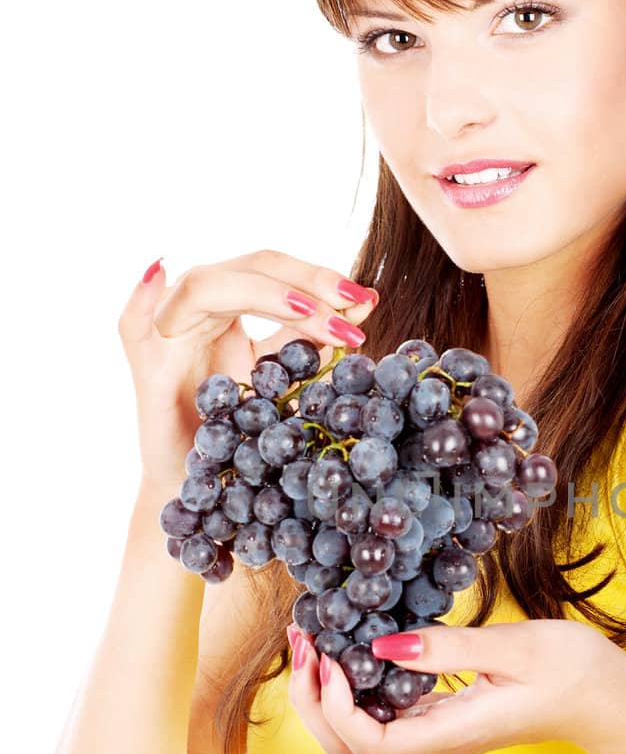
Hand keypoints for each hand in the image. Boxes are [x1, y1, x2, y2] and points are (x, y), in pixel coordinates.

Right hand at [116, 248, 377, 488]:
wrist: (200, 485)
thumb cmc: (240, 433)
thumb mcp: (283, 381)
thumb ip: (311, 342)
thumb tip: (362, 306)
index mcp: (231, 305)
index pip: (278, 272)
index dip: (321, 279)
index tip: (364, 302)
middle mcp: (197, 309)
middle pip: (251, 268)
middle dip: (307, 283)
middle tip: (351, 309)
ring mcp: (167, 332)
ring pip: (206, 286)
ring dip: (263, 293)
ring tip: (310, 312)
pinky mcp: (144, 366)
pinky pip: (133, 324)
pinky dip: (141, 296)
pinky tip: (160, 270)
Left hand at [286, 618, 625, 753]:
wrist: (614, 705)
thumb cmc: (577, 673)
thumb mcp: (517, 647)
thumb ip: (448, 649)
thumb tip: (381, 646)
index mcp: (450, 734)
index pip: (368, 743)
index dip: (334, 705)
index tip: (333, 655)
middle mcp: (435, 744)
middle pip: (348, 748)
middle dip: (312, 700)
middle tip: (306, 640)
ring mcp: (437, 735)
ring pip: (357, 735)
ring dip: (325, 695)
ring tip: (317, 641)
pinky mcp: (442, 719)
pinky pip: (381, 715)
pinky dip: (352, 687)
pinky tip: (352, 647)